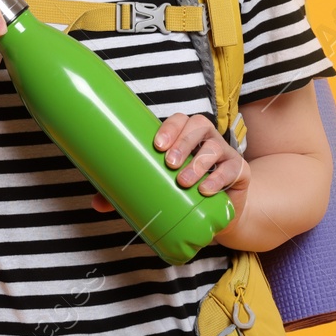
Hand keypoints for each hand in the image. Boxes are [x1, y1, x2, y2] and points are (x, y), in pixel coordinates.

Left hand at [91, 113, 251, 221]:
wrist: (218, 214)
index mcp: (184, 136)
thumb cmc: (182, 194)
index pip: (179, 120)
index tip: (156, 145)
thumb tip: (96, 204)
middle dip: (182, 142)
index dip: (169, 127)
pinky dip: (219, 178)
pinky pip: (232, 169)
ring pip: (214, 146)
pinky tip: (206, 190)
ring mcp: (224, 154)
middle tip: (168, 162)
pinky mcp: (239, 171)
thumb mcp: (157, 189)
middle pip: (198, 125)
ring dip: (198, 162)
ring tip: (184, 180)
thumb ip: (129, 191)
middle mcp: (205, 139)